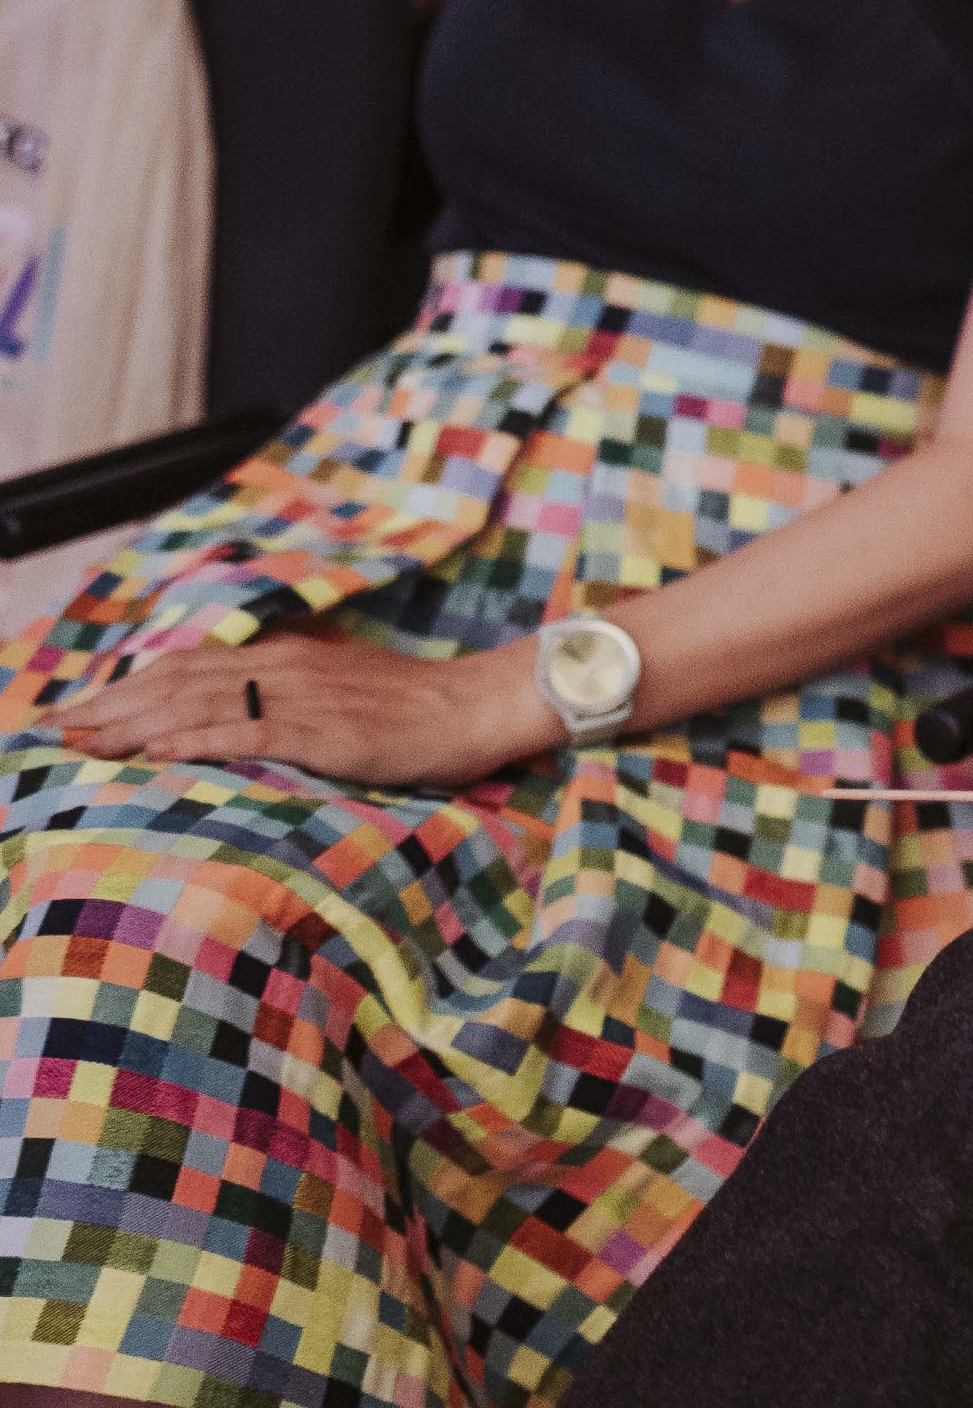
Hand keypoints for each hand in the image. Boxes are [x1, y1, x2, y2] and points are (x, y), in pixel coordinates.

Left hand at [44, 628, 560, 786]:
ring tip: (84, 738)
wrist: (481, 703)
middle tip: (56, 726)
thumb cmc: (422, 710)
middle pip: (178, 679)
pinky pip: (245, 731)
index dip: (130, 686)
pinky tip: (156, 749)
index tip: (82, 709)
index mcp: (288, 658)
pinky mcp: (323, 729)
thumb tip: (247, 717)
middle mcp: (285, 667)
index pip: (190, 666)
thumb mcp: (347, 695)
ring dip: (134, 721)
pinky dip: (194, 738)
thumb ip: (294, 701)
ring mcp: (302, 696)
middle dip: (112, 704)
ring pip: (199, 701)